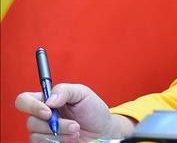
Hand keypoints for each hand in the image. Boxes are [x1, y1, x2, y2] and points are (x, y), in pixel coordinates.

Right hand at [15, 83, 134, 141]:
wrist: (102, 131)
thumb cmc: (93, 110)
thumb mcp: (83, 93)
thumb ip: (65, 90)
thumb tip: (49, 100)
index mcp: (47, 100)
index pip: (24, 100)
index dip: (31, 106)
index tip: (49, 112)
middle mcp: (41, 116)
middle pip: (30, 121)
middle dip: (56, 124)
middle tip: (73, 124)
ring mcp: (42, 132)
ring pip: (37, 135)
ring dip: (61, 134)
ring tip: (76, 130)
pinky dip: (59, 141)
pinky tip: (71, 138)